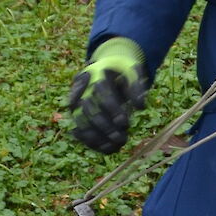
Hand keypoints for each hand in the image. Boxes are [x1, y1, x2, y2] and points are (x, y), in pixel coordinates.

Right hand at [68, 37, 148, 152]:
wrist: (106, 67)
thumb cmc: (121, 70)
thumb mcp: (132, 72)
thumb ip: (137, 87)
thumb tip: (140, 107)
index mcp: (94, 73)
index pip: (100, 92)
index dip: (112, 109)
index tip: (125, 122)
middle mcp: (80, 88)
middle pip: (88, 110)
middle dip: (105, 126)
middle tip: (122, 138)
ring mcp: (75, 103)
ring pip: (80, 123)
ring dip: (98, 138)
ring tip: (116, 146)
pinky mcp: (75, 115)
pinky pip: (78, 130)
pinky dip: (91, 142)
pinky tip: (107, 149)